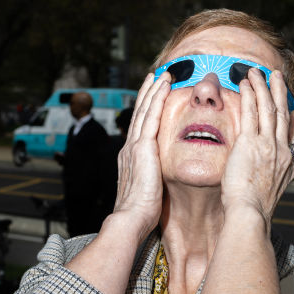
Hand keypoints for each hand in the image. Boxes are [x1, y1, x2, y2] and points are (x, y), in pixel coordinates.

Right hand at [110, 72, 169, 240]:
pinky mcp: (143, 147)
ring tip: (162, 74)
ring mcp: (134, 146)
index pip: (139, 128)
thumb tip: (159, 183)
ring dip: (153, 89)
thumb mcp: (147, 192)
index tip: (151, 97)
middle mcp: (129, 148)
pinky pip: (151, 115)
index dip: (145, 110)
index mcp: (130, 159)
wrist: (131, 219)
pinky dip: (157, 97)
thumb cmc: (141, 214)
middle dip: (147, 93)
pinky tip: (164, 85)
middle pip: (139, 113)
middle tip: (154, 76)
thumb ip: (151, 182)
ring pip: (144, 109)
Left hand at [220, 68, 293, 222]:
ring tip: (258, 72)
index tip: (289, 109)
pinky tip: (246, 84)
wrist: (250, 213)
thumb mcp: (271, 194)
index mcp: (288, 164)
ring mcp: (267, 144)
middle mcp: (281, 150)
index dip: (291, 118)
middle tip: (276, 76)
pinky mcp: (250, 142)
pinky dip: (250, 96)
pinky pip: (251, 112)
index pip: (292, 134)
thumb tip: (268, 180)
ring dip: (263, 87)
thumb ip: (272, 181)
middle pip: (282, 114)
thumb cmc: (254, 210)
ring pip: (267, 108)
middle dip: (279, 93)